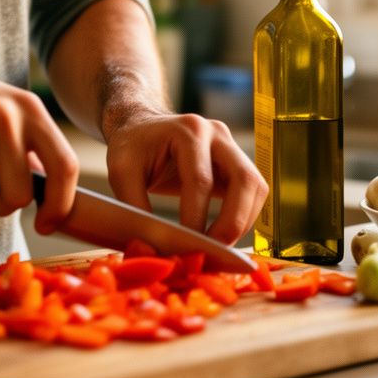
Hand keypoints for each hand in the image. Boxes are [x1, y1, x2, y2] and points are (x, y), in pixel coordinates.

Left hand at [104, 108, 267, 243]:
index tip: (185, 248)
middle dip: (233, 222)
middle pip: (243, 179)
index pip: (200, 180)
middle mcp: (216, 133)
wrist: (143, 126)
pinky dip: (244, 216)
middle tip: (213, 251)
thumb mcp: (121, 171)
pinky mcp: (236, 162)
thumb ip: (134, 206)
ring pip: (256, 186)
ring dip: (243, 222)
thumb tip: (150, 247)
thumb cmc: (132, 147)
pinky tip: (223, 235)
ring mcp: (230, 145)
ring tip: (218, 247)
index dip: (196, 218)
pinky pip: (254, 191)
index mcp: (187, 130)